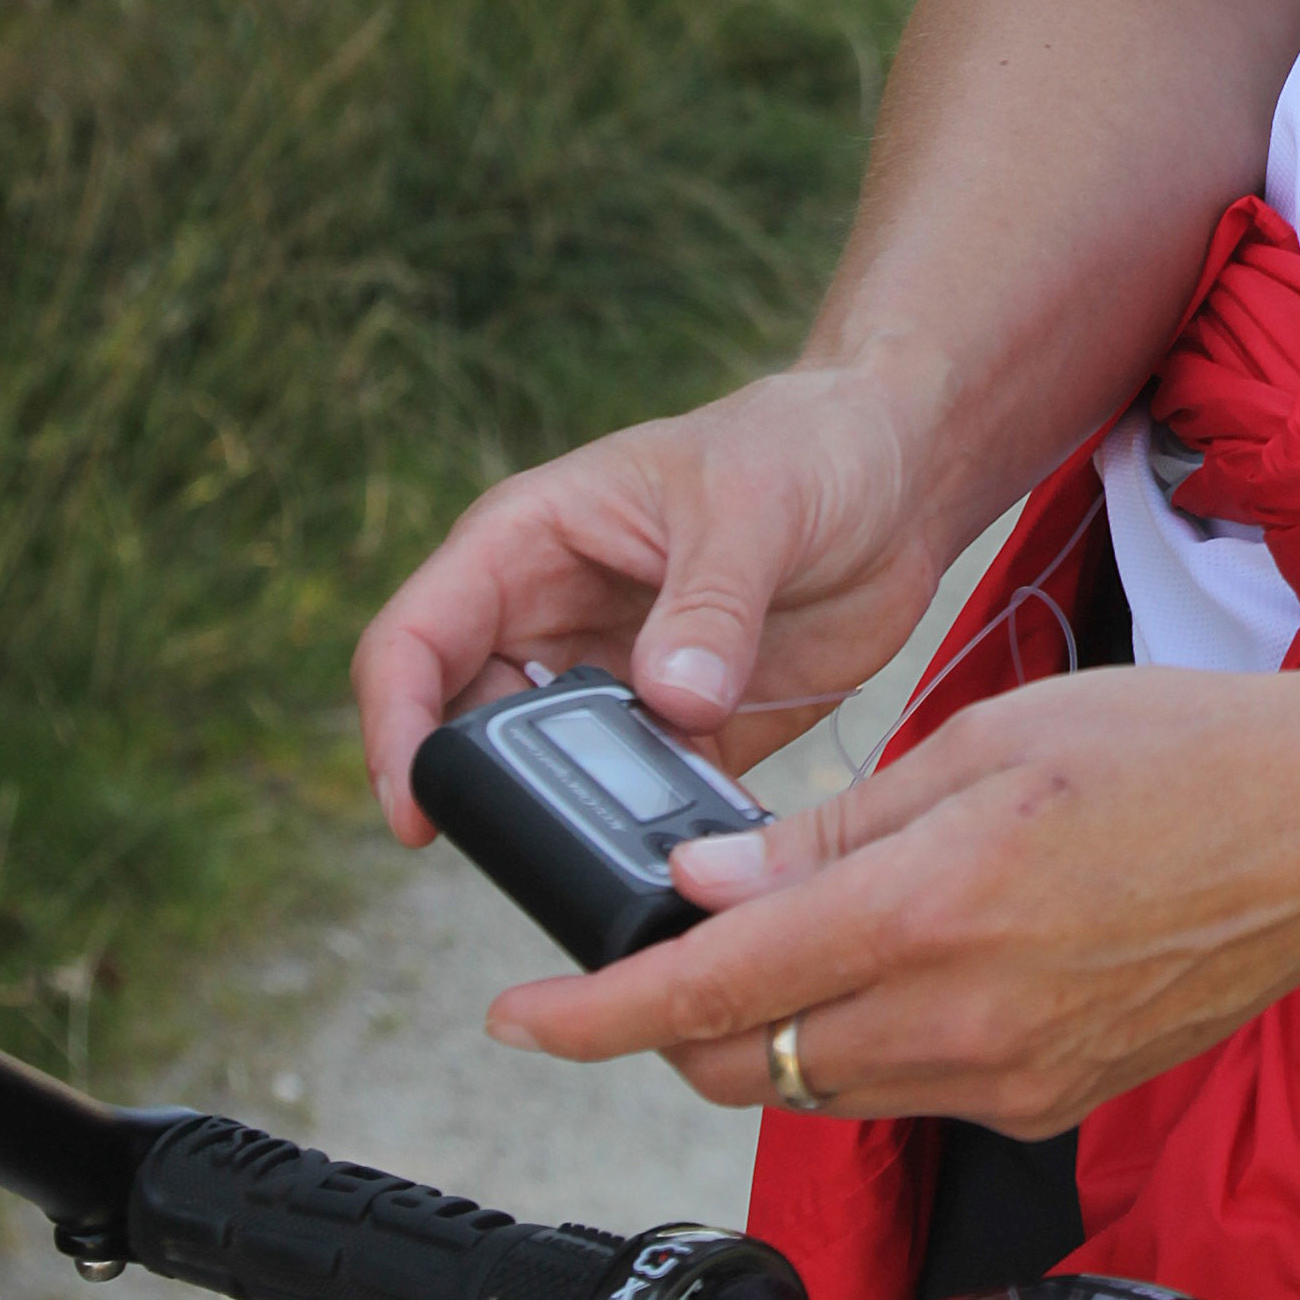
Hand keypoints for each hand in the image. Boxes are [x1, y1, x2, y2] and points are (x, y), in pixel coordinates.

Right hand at [352, 366, 939, 838]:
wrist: (903, 472)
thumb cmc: (806, 444)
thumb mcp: (754, 504)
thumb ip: (710, 602)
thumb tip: (671, 699)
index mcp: (527, 543)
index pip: (416, 639)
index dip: (396, 726)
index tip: (415, 812)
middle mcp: (551, 620)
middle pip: (467, 730)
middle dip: (488, 794)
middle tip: (539, 849)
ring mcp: (614, 680)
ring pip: (553, 776)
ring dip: (580, 818)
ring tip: (631, 854)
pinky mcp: (685, 728)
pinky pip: (646, 797)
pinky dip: (663, 831)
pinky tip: (701, 854)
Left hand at [476, 657, 1299, 1129]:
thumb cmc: (1183, 752)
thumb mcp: (984, 740)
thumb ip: (833, 825)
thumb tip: (709, 886)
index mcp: (929, 911)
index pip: (710, 992)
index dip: (590, 1015)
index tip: (516, 1018)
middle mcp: (960, 1022)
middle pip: (749, 1064)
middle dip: (674, 1022)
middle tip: (669, 947)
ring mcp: (1010, 1079)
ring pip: (829, 1084)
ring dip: (781, 1028)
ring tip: (808, 931)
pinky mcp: (1051, 1102)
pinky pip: (917, 1089)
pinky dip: (879, 1038)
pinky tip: (924, 959)